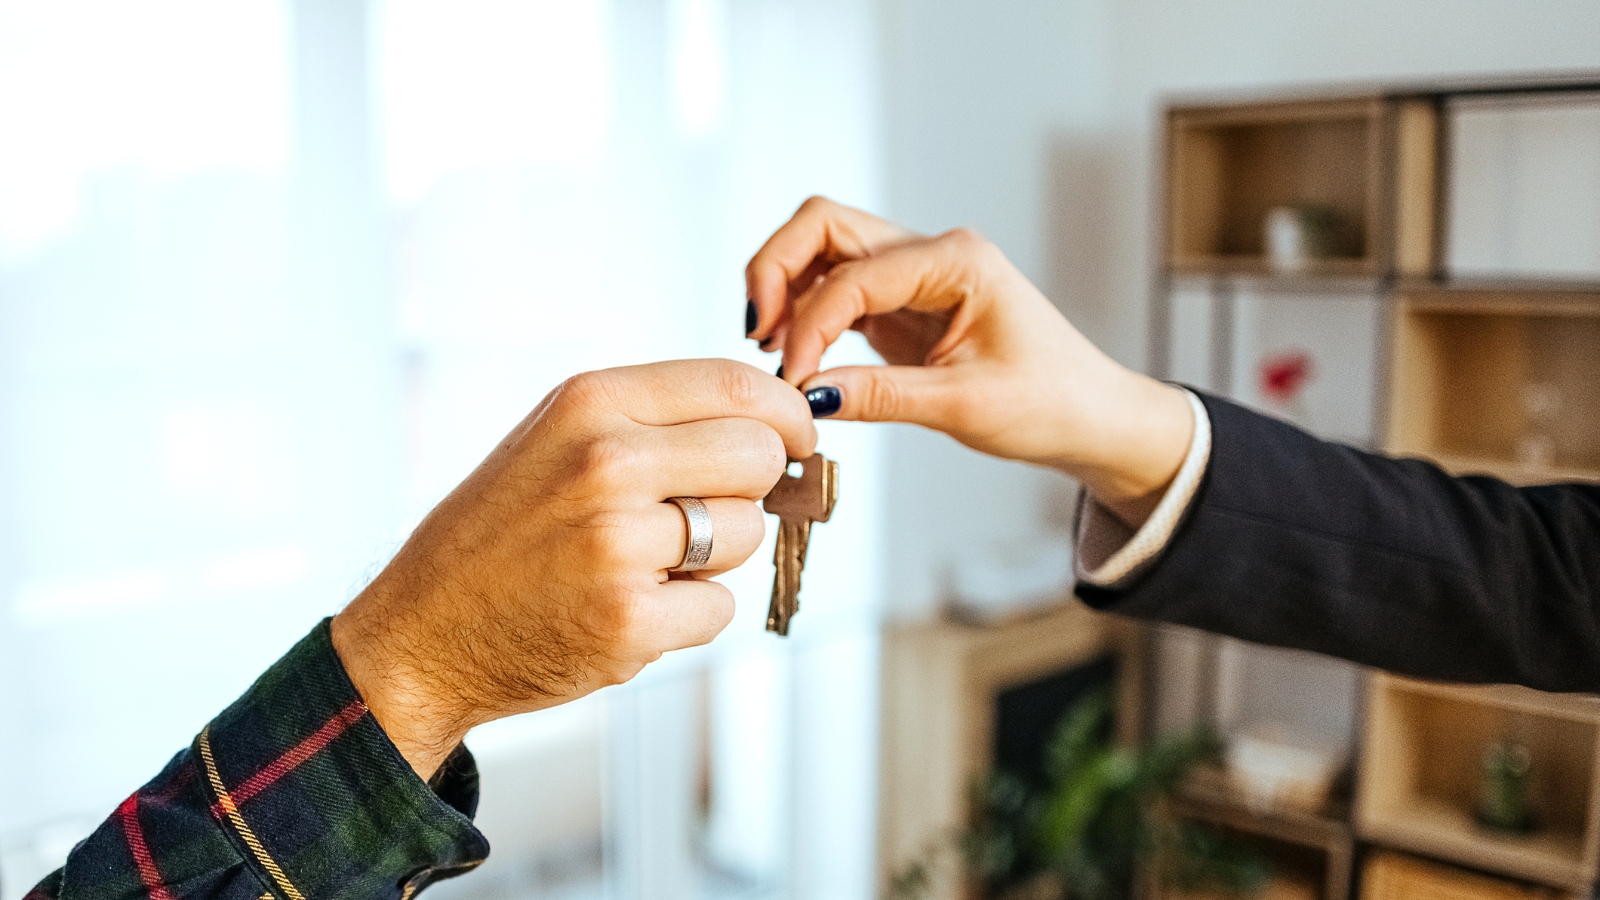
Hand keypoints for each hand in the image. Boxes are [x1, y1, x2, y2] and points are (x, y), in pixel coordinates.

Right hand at [331, 360, 815, 778]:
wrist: (425, 630)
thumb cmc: (505, 531)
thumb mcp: (559, 437)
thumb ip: (655, 418)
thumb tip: (773, 420)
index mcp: (590, 402)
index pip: (736, 383)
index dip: (786, 413)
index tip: (794, 436)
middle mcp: (605, 462)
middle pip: (759, 456)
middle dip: (751, 487)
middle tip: (703, 511)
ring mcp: (617, 544)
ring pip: (746, 534)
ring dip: (714, 558)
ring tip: (645, 566)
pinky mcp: (629, 622)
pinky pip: (720, 608)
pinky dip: (690, 617)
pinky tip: (632, 610)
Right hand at [746, 196, 1191, 526]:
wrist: (1090, 417)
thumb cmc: (1050, 402)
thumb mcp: (964, 406)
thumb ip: (880, 396)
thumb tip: (806, 395)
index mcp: (958, 261)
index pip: (854, 275)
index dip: (810, 325)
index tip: (794, 382)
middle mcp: (932, 253)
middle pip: (822, 224)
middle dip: (775, 269)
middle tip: (755, 333)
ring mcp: (914, 274)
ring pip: (822, 248)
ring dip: (784, 287)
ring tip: (768, 347)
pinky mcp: (901, 304)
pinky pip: (835, 288)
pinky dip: (804, 312)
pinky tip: (793, 353)